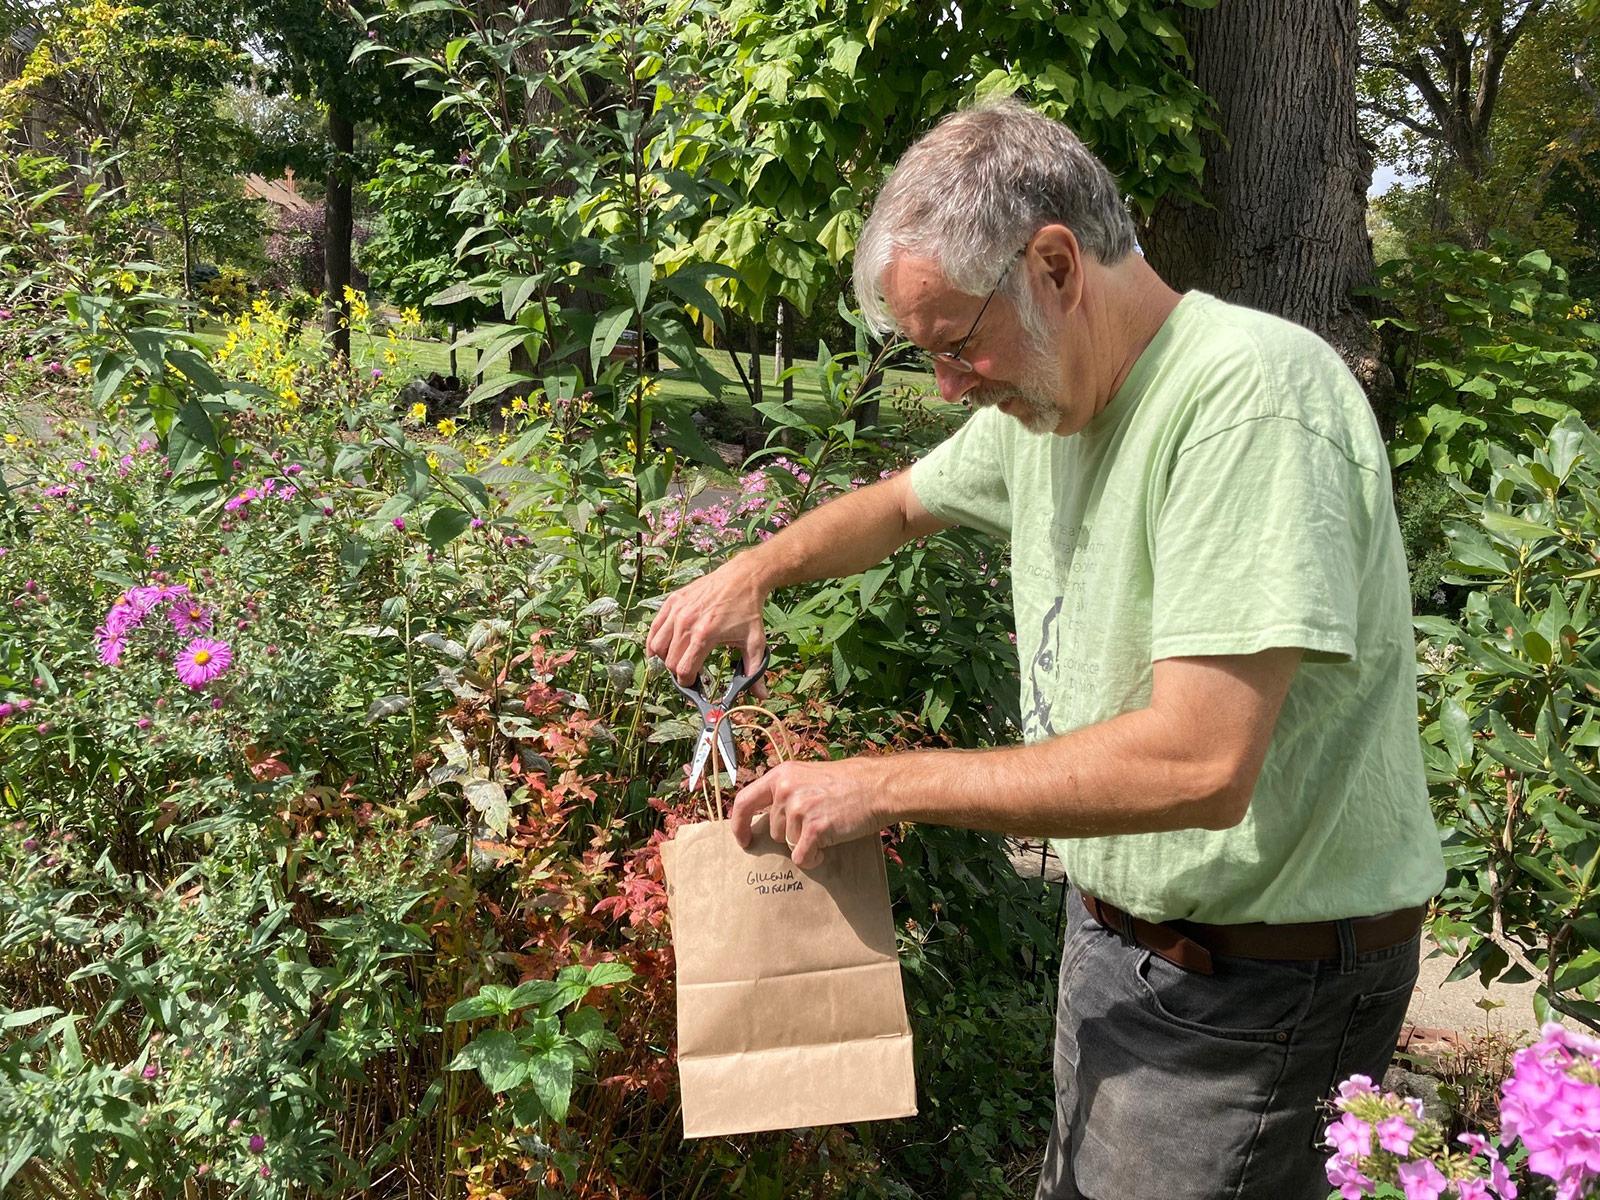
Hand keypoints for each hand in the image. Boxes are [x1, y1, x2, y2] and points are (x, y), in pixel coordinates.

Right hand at [646, 558, 768, 694]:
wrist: (742, 578)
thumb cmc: (748, 611)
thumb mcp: (755, 642)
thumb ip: (755, 671)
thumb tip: (761, 696)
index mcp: (705, 636)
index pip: (684, 670)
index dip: (688, 682)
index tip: (694, 683)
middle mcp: (686, 623)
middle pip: (669, 661)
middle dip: (677, 672)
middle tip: (688, 672)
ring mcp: (677, 611)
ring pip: (657, 646)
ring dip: (665, 658)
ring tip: (677, 658)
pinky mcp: (672, 601)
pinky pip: (654, 628)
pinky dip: (655, 642)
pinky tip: (663, 647)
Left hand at [730, 757, 886, 868]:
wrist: (877, 787)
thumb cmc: (847, 783)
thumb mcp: (808, 776)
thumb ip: (787, 791)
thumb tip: (768, 818)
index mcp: (781, 775)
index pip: (744, 801)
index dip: (739, 824)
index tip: (743, 841)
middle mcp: (786, 790)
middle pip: (774, 830)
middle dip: (792, 833)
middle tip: (817, 821)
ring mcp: (800, 808)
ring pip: (789, 844)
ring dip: (806, 843)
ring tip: (827, 827)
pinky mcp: (815, 828)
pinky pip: (802, 857)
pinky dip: (813, 859)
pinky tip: (825, 848)